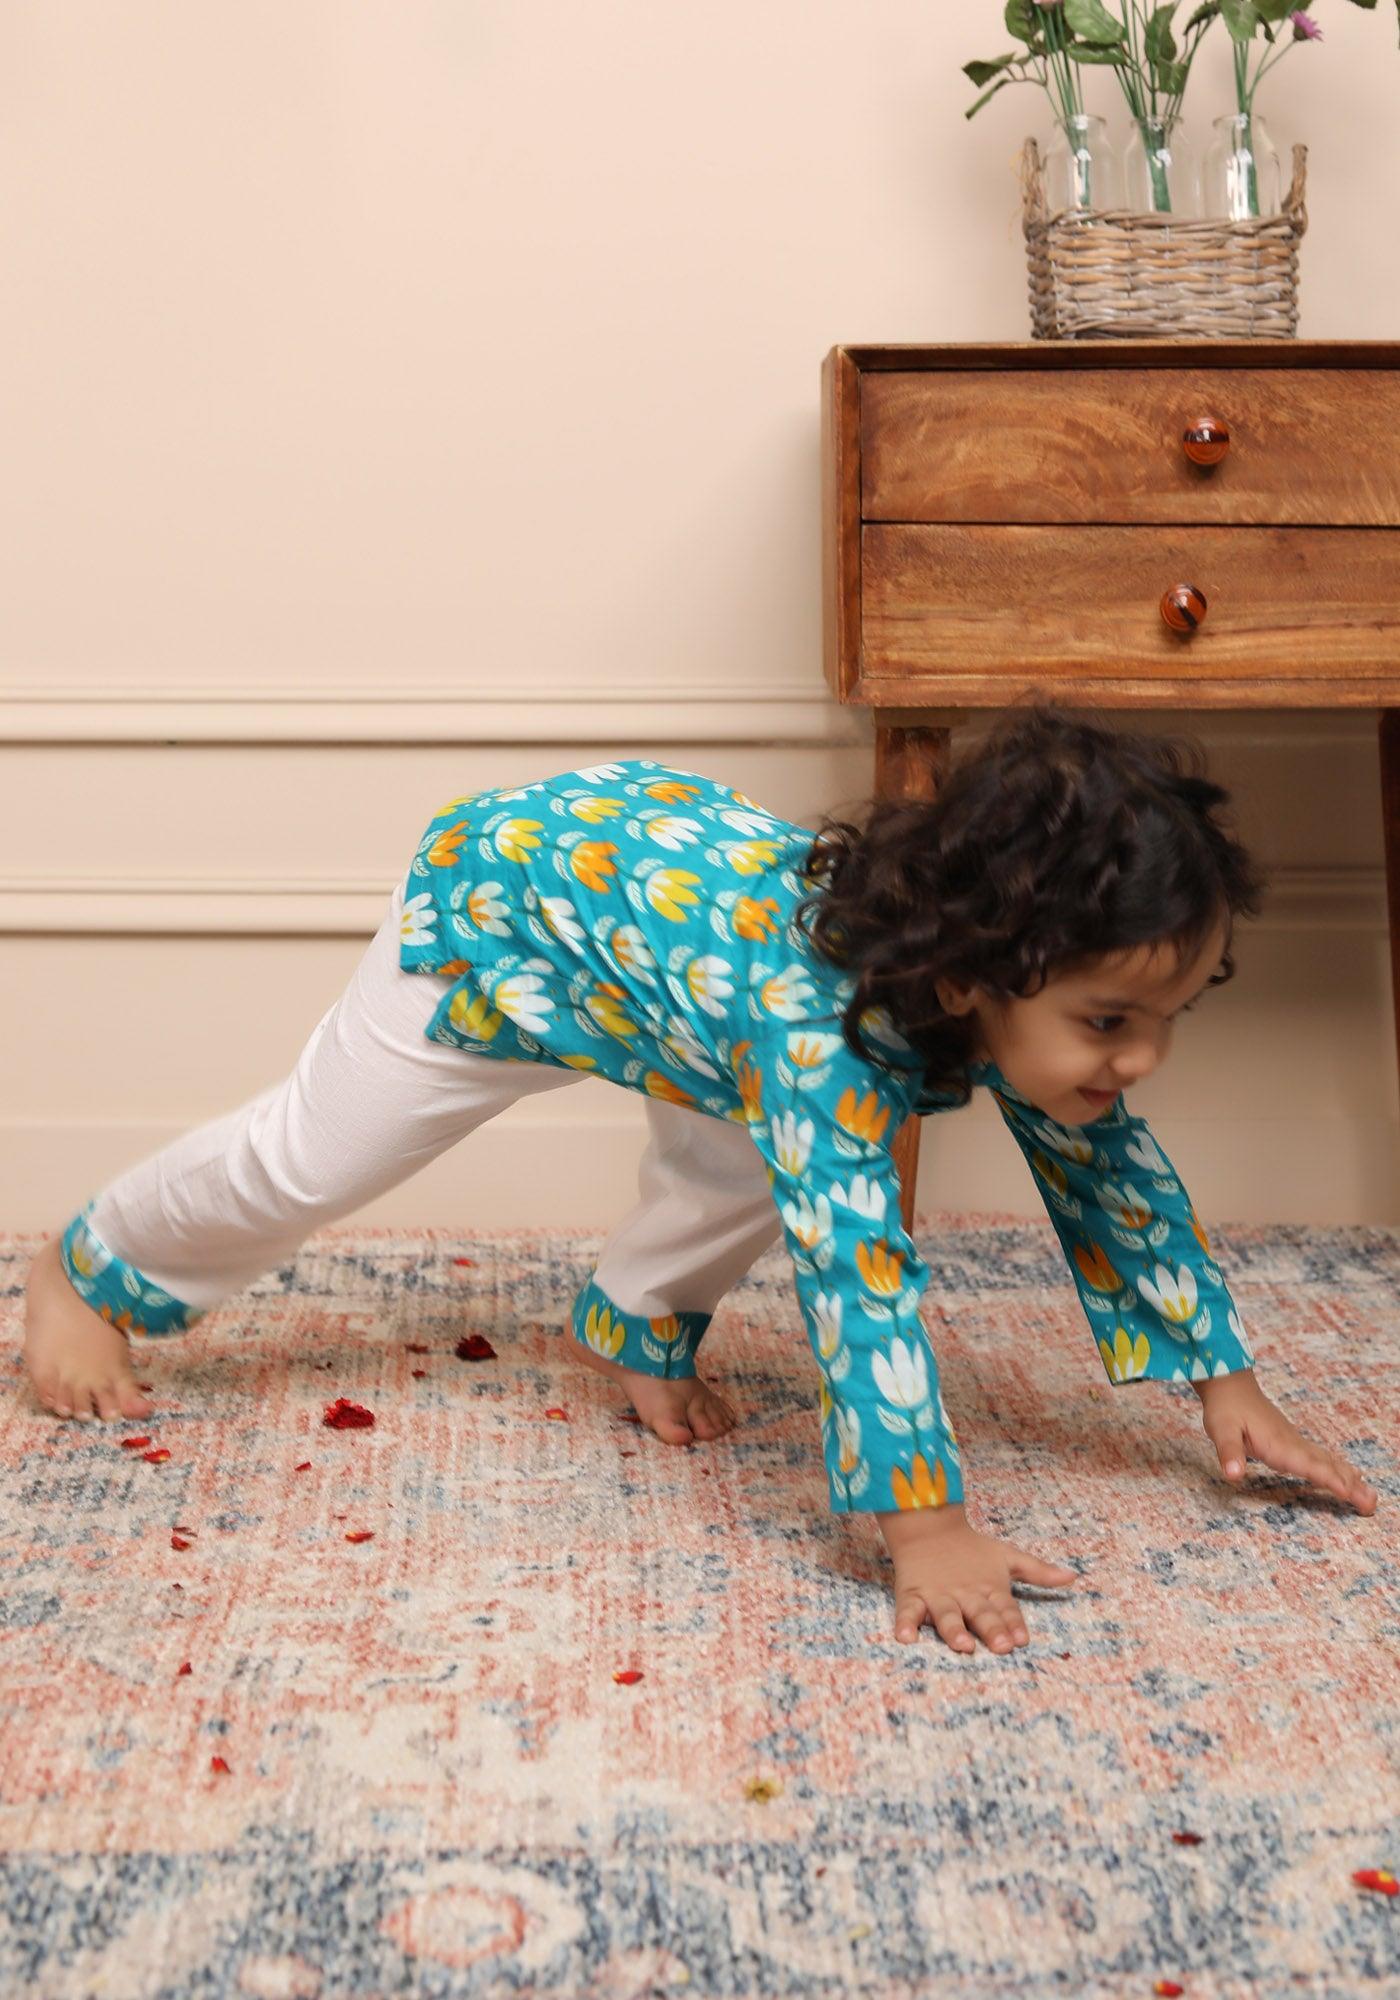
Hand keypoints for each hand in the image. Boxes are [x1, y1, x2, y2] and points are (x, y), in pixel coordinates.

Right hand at [876, 1504, 1080, 1653]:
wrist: (928, 1525)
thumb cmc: (972, 1549)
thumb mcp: (1007, 1557)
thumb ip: (1039, 1572)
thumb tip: (1073, 1577)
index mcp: (989, 1588)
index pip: (1005, 1608)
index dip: (1012, 1623)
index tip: (1021, 1640)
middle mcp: (966, 1594)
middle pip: (980, 1613)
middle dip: (991, 1629)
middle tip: (1001, 1646)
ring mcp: (938, 1595)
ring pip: (946, 1615)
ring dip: (954, 1630)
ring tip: (962, 1644)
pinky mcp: (913, 1595)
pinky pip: (907, 1611)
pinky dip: (905, 1623)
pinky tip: (905, 1638)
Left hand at [1194, 1370, 1377, 1513]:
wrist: (1230, 1384)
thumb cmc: (1225, 1408)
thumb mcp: (1220, 1430)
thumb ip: (1229, 1452)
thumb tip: (1233, 1475)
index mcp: (1279, 1444)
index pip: (1309, 1465)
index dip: (1329, 1479)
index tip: (1350, 1494)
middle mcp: (1293, 1444)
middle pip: (1327, 1466)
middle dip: (1350, 1485)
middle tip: (1371, 1504)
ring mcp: (1295, 1442)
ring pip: (1328, 1462)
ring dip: (1350, 1479)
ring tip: (1370, 1498)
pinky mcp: (1292, 1442)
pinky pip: (1321, 1458)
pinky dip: (1338, 1470)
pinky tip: (1350, 1478)